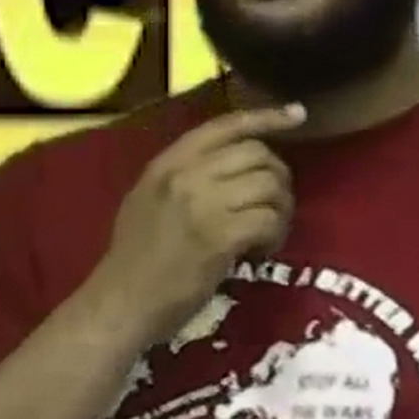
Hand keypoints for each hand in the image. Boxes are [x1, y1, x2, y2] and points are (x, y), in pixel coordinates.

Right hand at [102, 101, 306, 318]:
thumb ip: (183, 177)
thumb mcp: (146, 200)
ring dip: (281, 209)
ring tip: (269, 233)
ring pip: (270, 186)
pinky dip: (275, 235)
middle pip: (257, 154)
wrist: (121, 302)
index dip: (266, 117)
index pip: (225, 126)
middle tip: (275, 205)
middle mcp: (186, 175)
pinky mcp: (221, 237)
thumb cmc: (132, 259)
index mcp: (167, 163)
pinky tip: (261, 252)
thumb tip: (232, 169)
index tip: (297, 116)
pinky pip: (269, 220)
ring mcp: (204, 205)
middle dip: (279, 177)